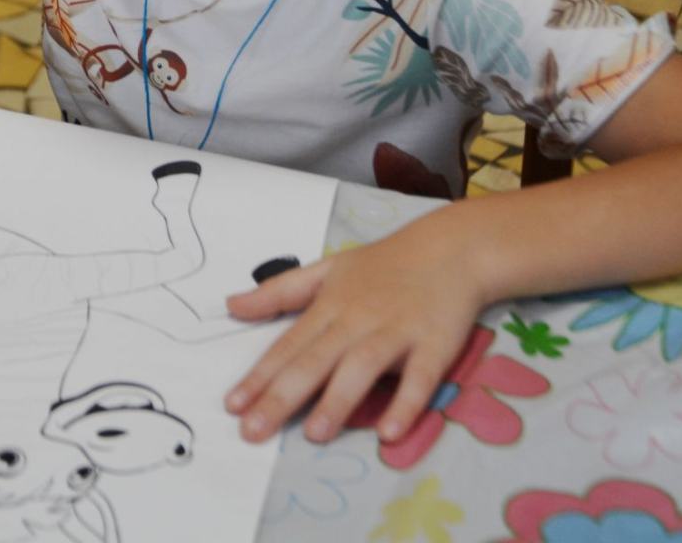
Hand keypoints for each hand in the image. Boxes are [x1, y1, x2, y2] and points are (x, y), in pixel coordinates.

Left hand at [222, 214, 485, 445]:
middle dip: (282, 396)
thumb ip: (279, 291)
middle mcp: (358, 319)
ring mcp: (397, 331)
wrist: (452, 247)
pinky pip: (420, 378)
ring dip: (338, 400)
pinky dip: (405, 403)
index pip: (288, 345)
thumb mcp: (327, 268)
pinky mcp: (435, 344)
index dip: (260, 376)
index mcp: (330, 306)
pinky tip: (389, 433)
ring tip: (314, 434)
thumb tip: (229, 304)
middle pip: (315, 360)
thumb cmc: (385, 264)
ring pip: (362, 367)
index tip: (232, 405)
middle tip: (253, 431)